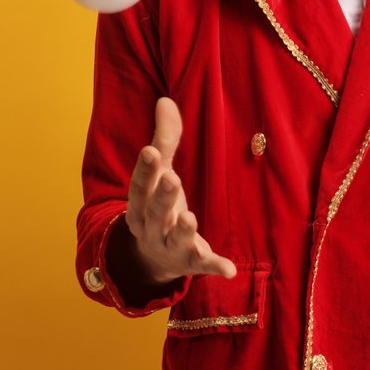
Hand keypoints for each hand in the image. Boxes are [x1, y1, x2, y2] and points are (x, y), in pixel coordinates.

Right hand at [125, 97, 239, 283]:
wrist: (152, 260)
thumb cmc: (158, 206)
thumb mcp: (160, 174)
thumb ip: (165, 140)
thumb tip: (165, 100)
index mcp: (141, 203)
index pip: (139, 185)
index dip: (144, 170)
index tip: (150, 151)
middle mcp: (151, 227)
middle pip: (155, 211)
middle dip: (162, 196)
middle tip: (172, 178)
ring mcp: (170, 247)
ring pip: (174, 239)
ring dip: (182, 230)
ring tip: (190, 218)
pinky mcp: (191, 262)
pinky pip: (203, 265)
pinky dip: (215, 267)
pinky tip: (230, 269)